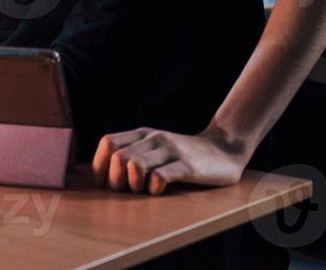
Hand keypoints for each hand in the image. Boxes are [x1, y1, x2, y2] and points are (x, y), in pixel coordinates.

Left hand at [93, 127, 250, 194]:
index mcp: (143, 134)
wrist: (224, 149)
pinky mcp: (187, 166)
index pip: (108, 143)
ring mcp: (171, 151)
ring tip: (143, 190)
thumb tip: (105, 175)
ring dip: (133, 185)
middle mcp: (154, 138)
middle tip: (126, 191)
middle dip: (115, 181)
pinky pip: (161, 177)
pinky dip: (154, 188)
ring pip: (136, 165)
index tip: (107, 184)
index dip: (101, 166)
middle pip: (118, 158)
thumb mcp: (156, 147)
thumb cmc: (183, 155)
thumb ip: (134, 153)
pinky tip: (159, 190)